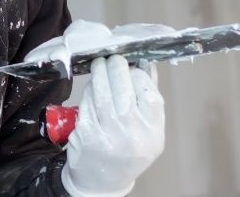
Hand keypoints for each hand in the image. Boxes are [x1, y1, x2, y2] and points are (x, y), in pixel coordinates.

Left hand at [61, 56, 164, 196]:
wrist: (103, 181)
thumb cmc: (129, 150)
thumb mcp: (150, 131)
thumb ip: (150, 98)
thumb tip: (146, 64)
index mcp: (153, 131)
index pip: (148, 91)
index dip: (138, 73)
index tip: (132, 66)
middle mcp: (132, 133)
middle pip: (123, 85)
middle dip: (115, 65)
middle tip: (111, 58)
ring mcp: (108, 133)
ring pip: (101, 90)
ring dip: (99, 72)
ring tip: (100, 66)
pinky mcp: (86, 132)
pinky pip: (87, 101)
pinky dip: (89, 89)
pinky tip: (92, 87)